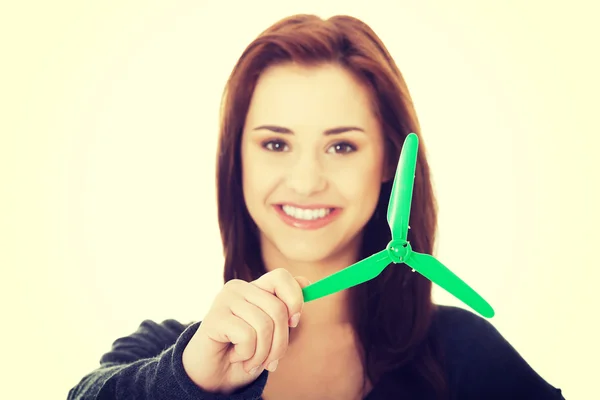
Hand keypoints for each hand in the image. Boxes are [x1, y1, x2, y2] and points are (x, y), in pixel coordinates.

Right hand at [182, 268, 309, 394]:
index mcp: (255, 287)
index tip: (294, 322)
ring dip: (262, 354)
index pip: (281, 276)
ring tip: (251, 360)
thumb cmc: (246, 350)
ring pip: (264, 326)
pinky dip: (246, 355)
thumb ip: (287, 308)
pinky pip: (247, 337)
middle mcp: (239, 287)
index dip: (294, 299)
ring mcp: (224, 300)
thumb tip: (308, 284)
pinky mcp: (214, 317)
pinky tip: (235, 356)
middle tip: (271, 361)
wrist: (214, 373)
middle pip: (278, 309)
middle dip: (280, 343)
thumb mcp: (271, 330)